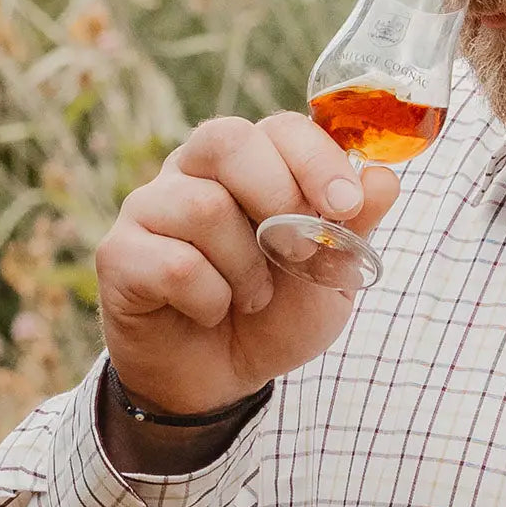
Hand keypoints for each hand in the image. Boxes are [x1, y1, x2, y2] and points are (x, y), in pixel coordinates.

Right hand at [95, 113, 399, 415]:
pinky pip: (172, 264)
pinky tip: (210, 312)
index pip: (279, 128)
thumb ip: (355, 228)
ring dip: (246, 267)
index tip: (347, 205)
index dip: (316, 159)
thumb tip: (385, 178)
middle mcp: (194, 172)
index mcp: (251, 165)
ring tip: (253, 297)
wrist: (223, 378)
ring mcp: (150, 207)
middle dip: (276, 196)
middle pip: (226, 139)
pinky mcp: (119, 253)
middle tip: (296, 253)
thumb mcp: (331, 278)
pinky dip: (209, 299)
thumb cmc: (277, 315)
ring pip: (203, 207)